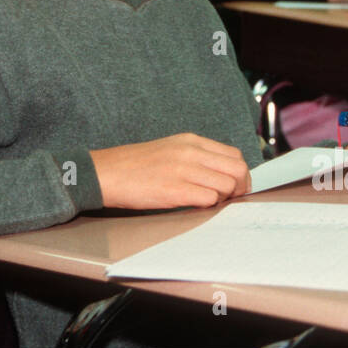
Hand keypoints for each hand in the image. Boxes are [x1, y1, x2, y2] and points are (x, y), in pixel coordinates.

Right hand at [90, 133, 249, 208]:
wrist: (107, 173)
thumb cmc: (136, 165)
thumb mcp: (171, 149)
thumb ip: (197, 157)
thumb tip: (222, 175)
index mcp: (191, 141)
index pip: (234, 155)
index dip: (240, 174)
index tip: (236, 186)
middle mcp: (191, 152)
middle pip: (237, 170)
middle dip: (240, 188)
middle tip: (231, 199)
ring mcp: (183, 170)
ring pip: (227, 186)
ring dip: (224, 199)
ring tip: (209, 202)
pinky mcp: (174, 190)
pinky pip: (209, 199)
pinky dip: (208, 206)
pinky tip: (195, 206)